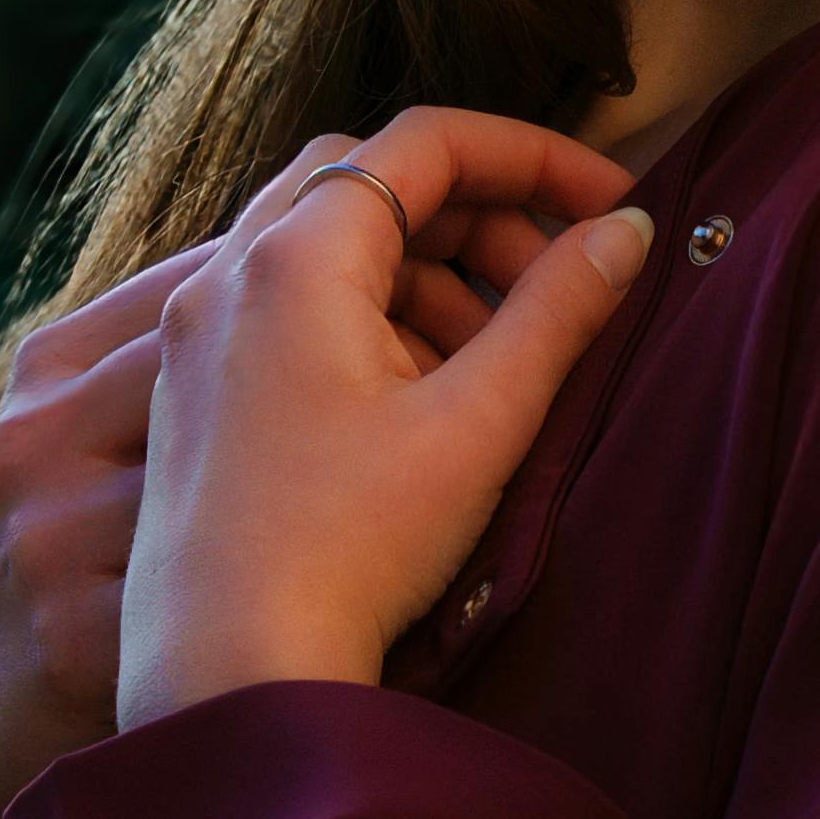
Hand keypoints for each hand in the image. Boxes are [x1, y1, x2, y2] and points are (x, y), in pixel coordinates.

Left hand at [115, 109, 649, 736]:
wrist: (225, 677)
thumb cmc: (348, 550)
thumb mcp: (478, 425)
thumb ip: (559, 313)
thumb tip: (627, 234)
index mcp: (295, 258)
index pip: (425, 141)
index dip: (533, 156)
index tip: (610, 206)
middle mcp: (227, 274)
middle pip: (370, 182)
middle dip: (479, 217)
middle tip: (555, 284)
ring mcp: (197, 333)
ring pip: (327, 247)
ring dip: (427, 274)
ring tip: (494, 360)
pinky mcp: (191, 392)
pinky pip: (288, 309)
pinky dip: (368, 321)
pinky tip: (420, 403)